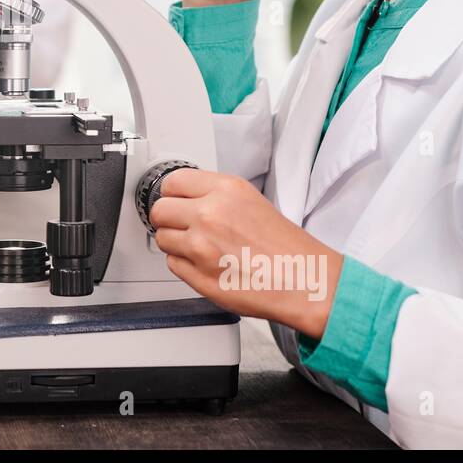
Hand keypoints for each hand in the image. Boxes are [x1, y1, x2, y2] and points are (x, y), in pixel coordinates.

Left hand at [150, 168, 342, 337]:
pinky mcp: (198, 275)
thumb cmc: (285, 246)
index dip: (171, 194)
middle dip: (168, 218)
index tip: (173, 200)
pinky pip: (172, 264)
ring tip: (199, 247)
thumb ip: (215, 195)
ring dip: (175, 243)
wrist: (303, 280)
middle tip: (181, 225)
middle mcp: (209, 214)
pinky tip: (205, 264)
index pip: (172, 182)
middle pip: (160, 210)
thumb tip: (185, 197)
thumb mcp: (250, 200)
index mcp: (225, 190)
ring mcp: (201, 246)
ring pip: (162, 238)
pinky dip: (183, 264)